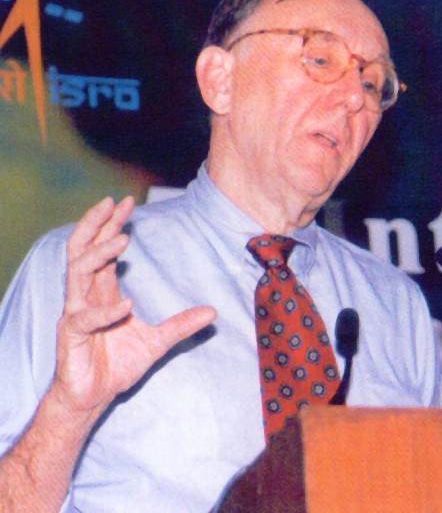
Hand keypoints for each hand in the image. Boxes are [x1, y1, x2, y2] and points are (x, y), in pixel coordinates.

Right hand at [53, 196, 215, 416]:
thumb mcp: (157, 342)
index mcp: (102, 291)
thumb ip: (181, 325)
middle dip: (96, 224)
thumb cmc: (118, 365)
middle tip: (113, 202)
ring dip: (97, 254)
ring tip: (121, 240)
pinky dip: (105, 310)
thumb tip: (213, 312)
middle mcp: (86, 296)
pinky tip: (126, 305)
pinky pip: (84, 317)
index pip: (103, 249)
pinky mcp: (70, 336)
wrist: (94, 398)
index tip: (128, 203)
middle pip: (83, 249)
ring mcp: (76, 313)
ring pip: (76, 272)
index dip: (112, 225)